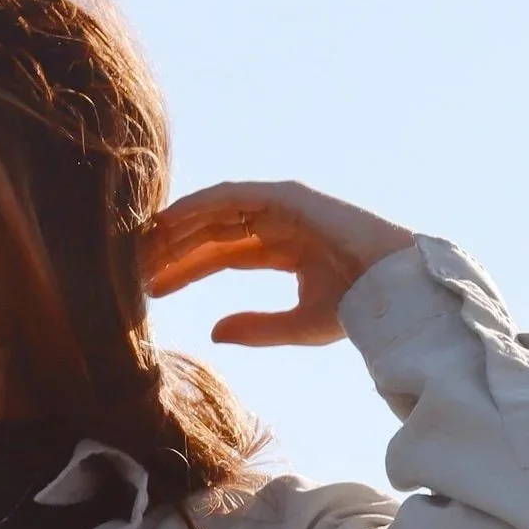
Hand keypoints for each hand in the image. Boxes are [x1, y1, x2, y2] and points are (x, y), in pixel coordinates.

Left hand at [140, 181, 418, 346]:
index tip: (151, 288)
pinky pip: (230, 198)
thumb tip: (213, 332)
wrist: (395, 292)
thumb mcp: (295, 325)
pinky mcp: (287, 196)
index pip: (223, 254)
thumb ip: (254, 327)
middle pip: (213, 232)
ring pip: (216, 212)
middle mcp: (282, 223)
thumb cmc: (358, 310)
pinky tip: (167, 223)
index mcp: (287, 250)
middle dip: (173, 249)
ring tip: (142, 246)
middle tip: (134, 268)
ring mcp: (285, 206)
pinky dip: (197, 206)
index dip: (186, 269)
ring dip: (178, 227)